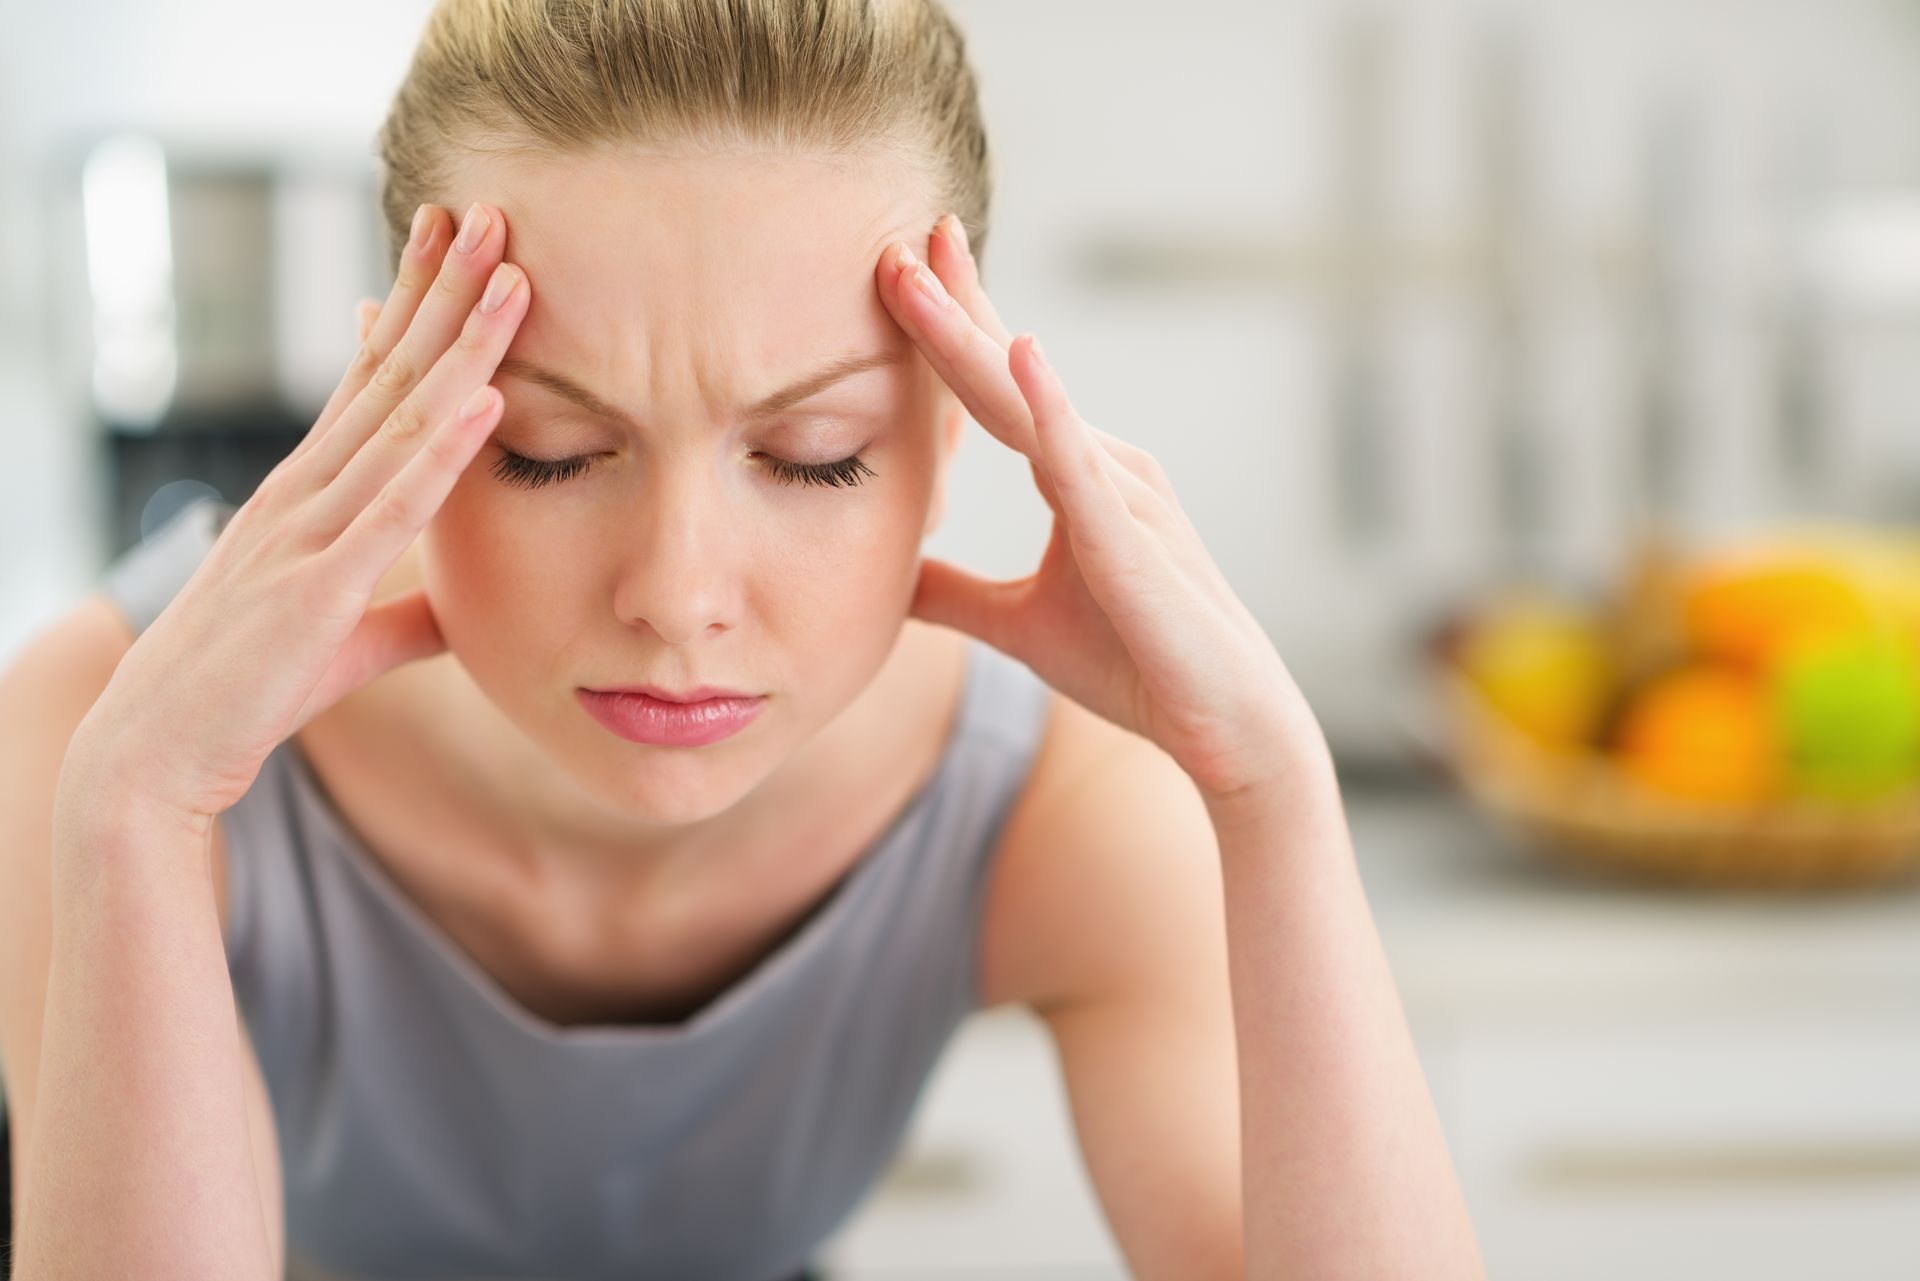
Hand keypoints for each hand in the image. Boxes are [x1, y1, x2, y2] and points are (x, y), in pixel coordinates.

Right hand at [68, 202, 530, 826]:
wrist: (158, 751)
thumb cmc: (251, 689)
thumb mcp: (349, 636)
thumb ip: (409, 606)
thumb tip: (462, 601)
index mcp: (310, 493)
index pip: (372, 378)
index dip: (417, 306)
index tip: (459, 243)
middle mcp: (306, 491)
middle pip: (388, 371)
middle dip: (442, 290)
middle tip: (491, 210)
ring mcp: (308, 531)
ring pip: (399, 419)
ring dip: (459, 346)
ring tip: (511, 277)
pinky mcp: (318, 586)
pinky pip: (393, 506)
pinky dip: (443, 449)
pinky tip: (485, 399)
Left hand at [875, 216, 1314, 800]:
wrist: (1223, 727)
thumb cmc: (1135, 666)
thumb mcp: (1016, 626)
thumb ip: (956, 593)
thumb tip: (891, 576)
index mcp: (1077, 476)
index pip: (998, 388)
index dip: (951, 327)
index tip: (901, 265)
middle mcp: (1103, 466)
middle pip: (1009, 374)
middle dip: (954, 303)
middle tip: (899, 237)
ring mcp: (1123, 496)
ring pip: (1032, 406)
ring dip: (974, 338)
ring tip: (925, 272)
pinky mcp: (1134, 544)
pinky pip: (1082, 470)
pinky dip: (1052, 413)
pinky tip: (1024, 357)